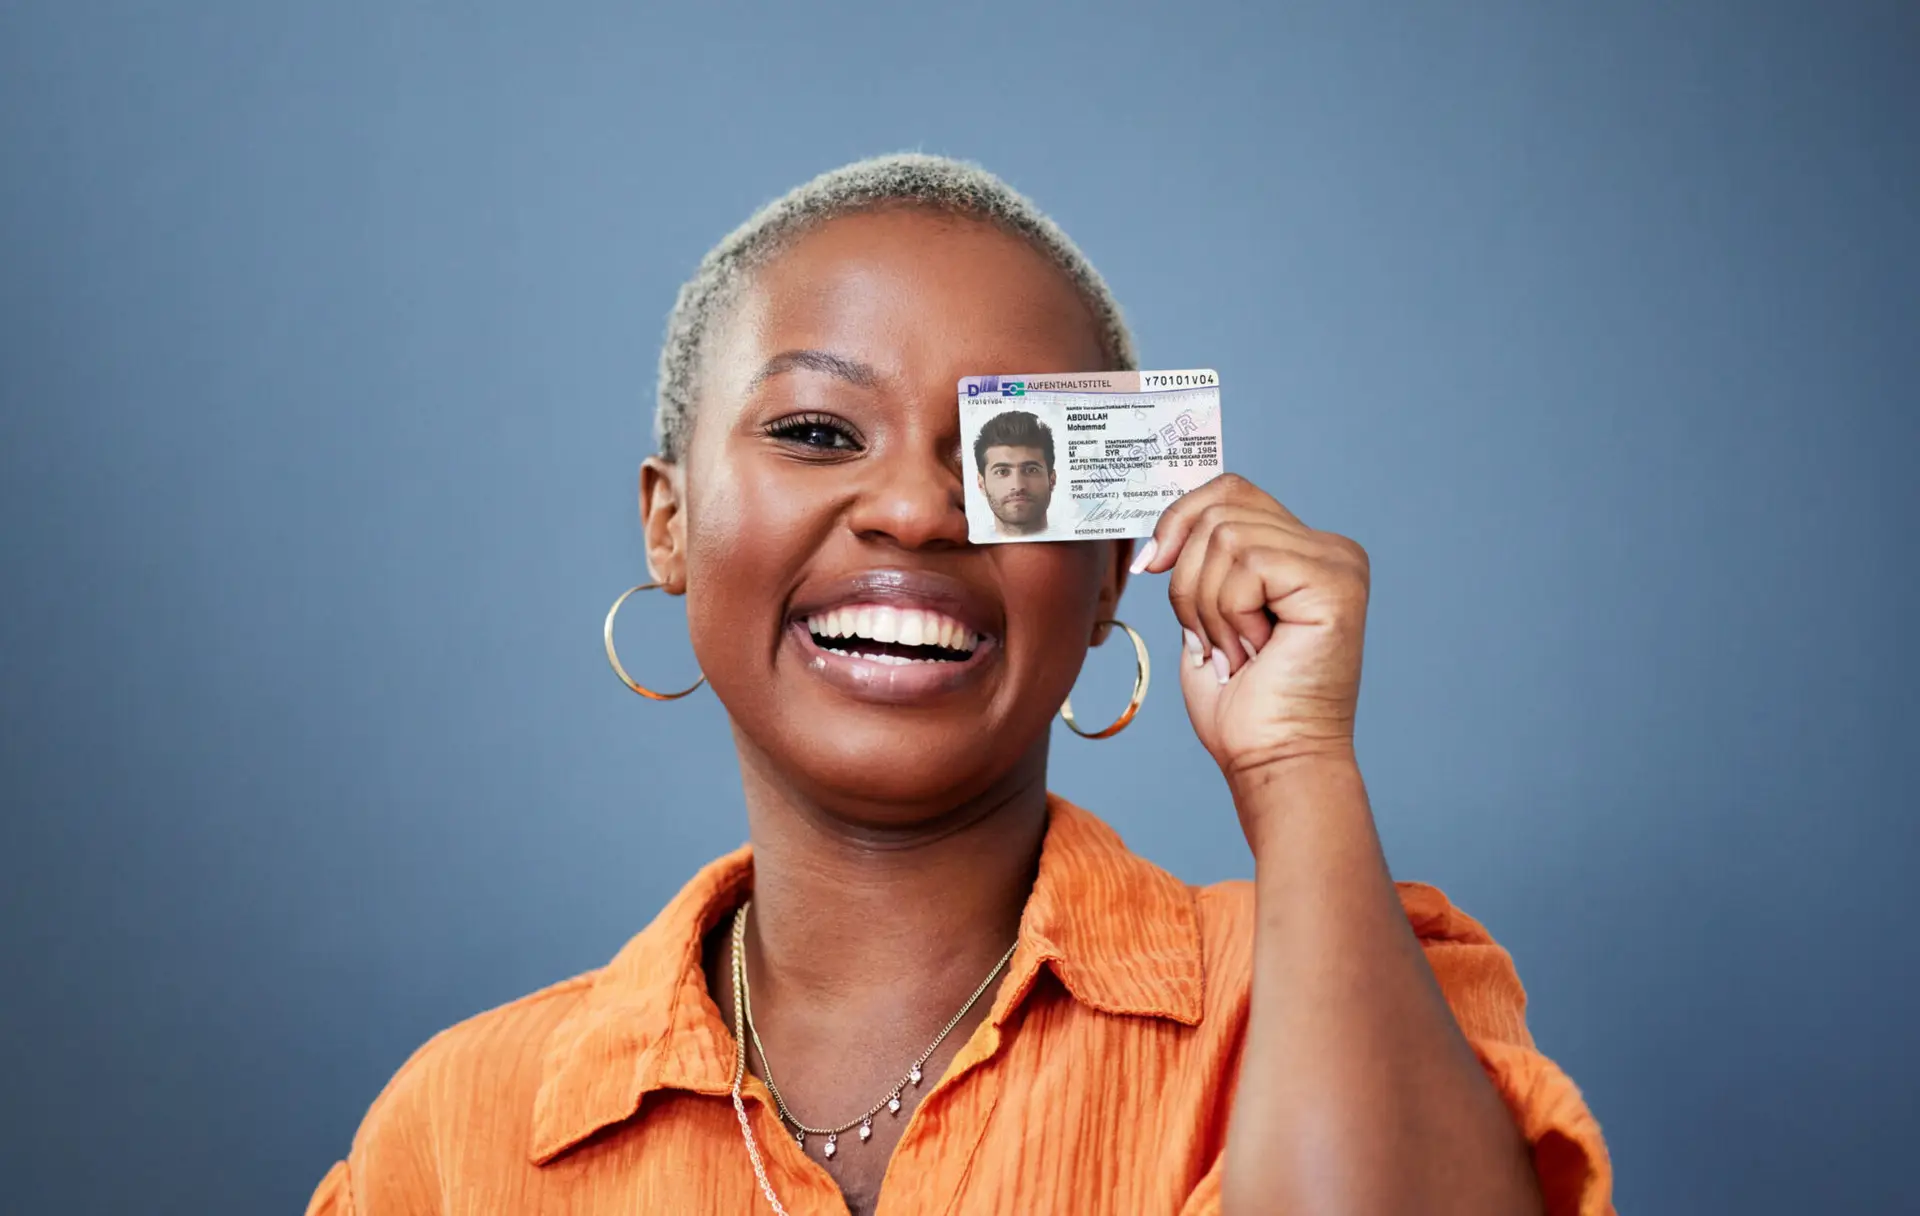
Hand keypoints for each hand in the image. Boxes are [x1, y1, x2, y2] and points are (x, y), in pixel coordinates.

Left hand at [1132, 474, 1370, 785]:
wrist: (1271, 758)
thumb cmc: (1241, 703)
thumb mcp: (1205, 613)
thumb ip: (1199, 559)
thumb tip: (1161, 529)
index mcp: (1301, 550)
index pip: (1228, 491)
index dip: (1178, 519)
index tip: (1150, 566)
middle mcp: (1328, 548)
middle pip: (1220, 509)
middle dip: (1189, 579)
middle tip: (1210, 639)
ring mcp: (1337, 561)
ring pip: (1227, 536)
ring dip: (1208, 606)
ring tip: (1235, 650)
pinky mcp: (1335, 580)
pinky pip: (1247, 564)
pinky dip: (1229, 614)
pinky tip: (1254, 650)